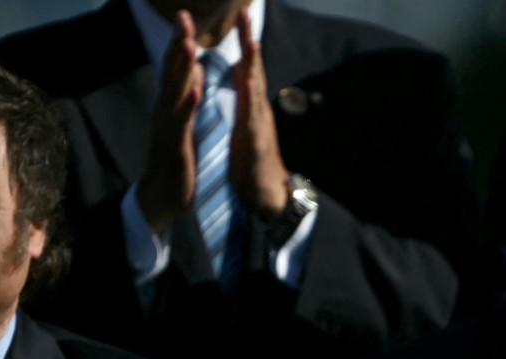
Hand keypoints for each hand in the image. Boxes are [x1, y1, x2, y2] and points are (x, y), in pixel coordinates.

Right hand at [134, 10, 204, 237]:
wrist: (162, 197)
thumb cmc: (174, 160)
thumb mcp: (182, 124)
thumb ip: (186, 99)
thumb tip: (194, 74)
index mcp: (170, 106)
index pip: (175, 68)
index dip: (180, 41)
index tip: (185, 16)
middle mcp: (165, 111)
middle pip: (172, 72)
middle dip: (178, 43)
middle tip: (183, 15)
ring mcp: (168, 128)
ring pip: (175, 92)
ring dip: (182, 68)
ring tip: (189, 43)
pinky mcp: (176, 146)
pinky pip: (183, 122)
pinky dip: (189, 104)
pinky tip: (196, 88)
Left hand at [230, 9, 291, 219]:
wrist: (266, 194)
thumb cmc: (252, 160)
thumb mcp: (245, 122)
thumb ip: (244, 97)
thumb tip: (240, 73)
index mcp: (250, 105)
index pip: (245, 66)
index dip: (242, 40)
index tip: (239, 14)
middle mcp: (258, 110)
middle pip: (254, 70)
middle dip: (250, 41)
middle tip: (246, 13)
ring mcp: (260, 126)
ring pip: (256, 91)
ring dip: (254, 67)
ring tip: (251, 42)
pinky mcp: (258, 145)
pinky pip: (253, 120)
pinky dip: (251, 103)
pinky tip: (249, 88)